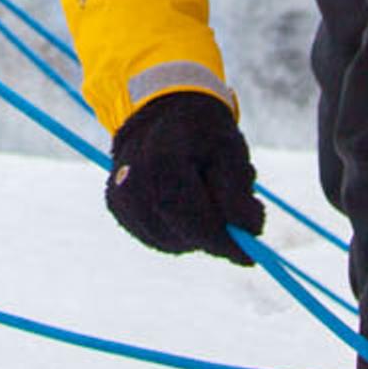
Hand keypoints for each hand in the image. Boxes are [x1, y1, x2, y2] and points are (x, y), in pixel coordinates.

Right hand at [104, 90, 264, 262]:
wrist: (161, 112)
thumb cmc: (202, 132)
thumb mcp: (231, 151)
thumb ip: (239, 192)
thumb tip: (249, 234)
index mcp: (161, 161)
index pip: (192, 217)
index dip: (221, 241)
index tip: (248, 256)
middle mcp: (133, 181)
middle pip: (179, 233)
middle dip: (213, 238)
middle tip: (239, 226)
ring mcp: (121, 196)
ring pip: (168, 241)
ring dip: (195, 234)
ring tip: (206, 197)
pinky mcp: (117, 207)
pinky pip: (156, 236)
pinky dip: (178, 231)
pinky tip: (187, 205)